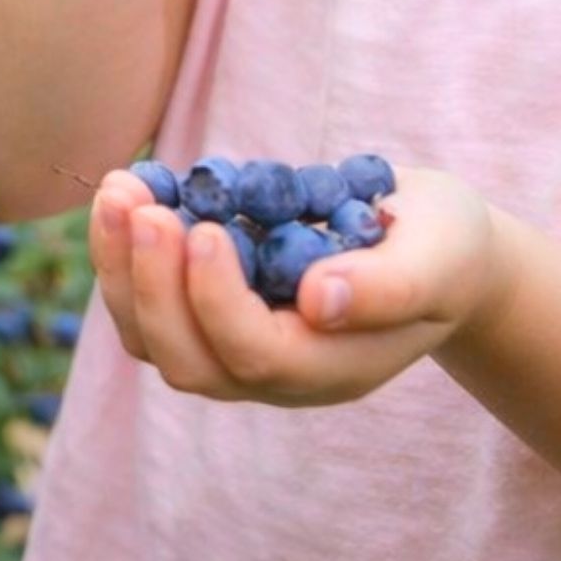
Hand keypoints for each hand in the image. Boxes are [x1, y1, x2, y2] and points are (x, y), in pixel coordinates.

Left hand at [88, 164, 511, 407]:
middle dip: (150, 285)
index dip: (216, 300)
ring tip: (118, 187)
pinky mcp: (208, 309)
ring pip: (153, 339)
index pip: (256, 356)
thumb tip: (318, 302)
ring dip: (120, 267)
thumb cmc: (441, 245)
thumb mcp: (439, 255)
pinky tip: (124, 189)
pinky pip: (146, 301)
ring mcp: (235, 346)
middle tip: (139, 203)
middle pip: (188, 361)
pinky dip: (122, 252)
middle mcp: (275, 372)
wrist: (429, 244)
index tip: (204, 227)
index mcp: (334, 368)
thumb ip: (389, 286)